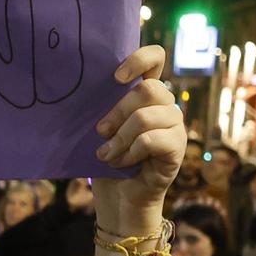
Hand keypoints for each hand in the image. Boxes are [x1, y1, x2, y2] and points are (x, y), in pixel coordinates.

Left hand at [91, 46, 181, 232]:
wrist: (118, 197)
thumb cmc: (106, 158)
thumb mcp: (100, 128)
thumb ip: (101, 106)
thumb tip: (78, 91)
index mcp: (146, 93)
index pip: (155, 59)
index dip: (140, 58)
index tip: (116, 77)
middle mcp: (165, 104)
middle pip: (148, 89)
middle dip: (117, 111)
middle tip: (100, 131)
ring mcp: (175, 125)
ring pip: (146, 116)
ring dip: (120, 138)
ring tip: (106, 154)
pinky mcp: (177, 147)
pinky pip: (152, 140)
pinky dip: (130, 153)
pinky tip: (122, 163)